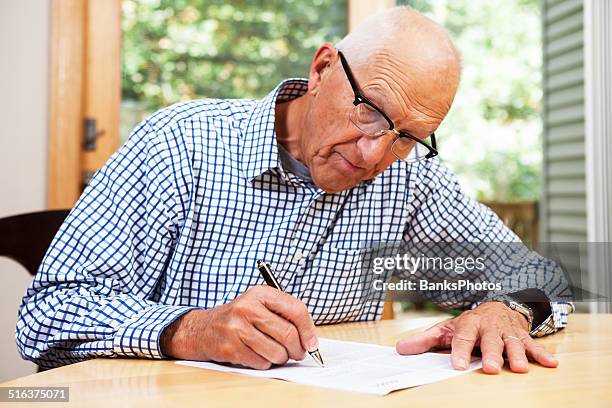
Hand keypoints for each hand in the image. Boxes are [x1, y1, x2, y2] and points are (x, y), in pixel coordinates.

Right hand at [161, 285, 318, 368]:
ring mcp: (237, 328)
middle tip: (297, 353)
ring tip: (276, 353)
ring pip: (276, 352)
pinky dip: (265, 363)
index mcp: (260, 293)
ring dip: (281, 358)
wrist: (202, 328)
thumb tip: (310, 339)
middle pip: (288, 333)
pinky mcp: (230, 348)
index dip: (308, 329)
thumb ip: (284, 314)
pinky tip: (258, 354)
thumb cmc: (239, 317)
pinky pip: (261, 363)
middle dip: (298, 349)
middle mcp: (248, 307)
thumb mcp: (259, 304)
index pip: (296, 309)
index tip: (312, 343)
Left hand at [395, 301, 557, 373]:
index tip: (456, 365)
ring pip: (513, 343)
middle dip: (491, 354)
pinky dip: (542, 354)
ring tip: (520, 369)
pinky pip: (534, 345)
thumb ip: (424, 340)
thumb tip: (400, 348)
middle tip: (490, 368)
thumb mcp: (446, 329)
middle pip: (490, 341)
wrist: (498, 306)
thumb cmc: (469, 324)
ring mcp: (508, 332)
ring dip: (518, 355)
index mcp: (469, 324)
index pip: (462, 338)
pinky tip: (551, 364)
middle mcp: (489, 327)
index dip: (459, 351)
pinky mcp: (523, 336)